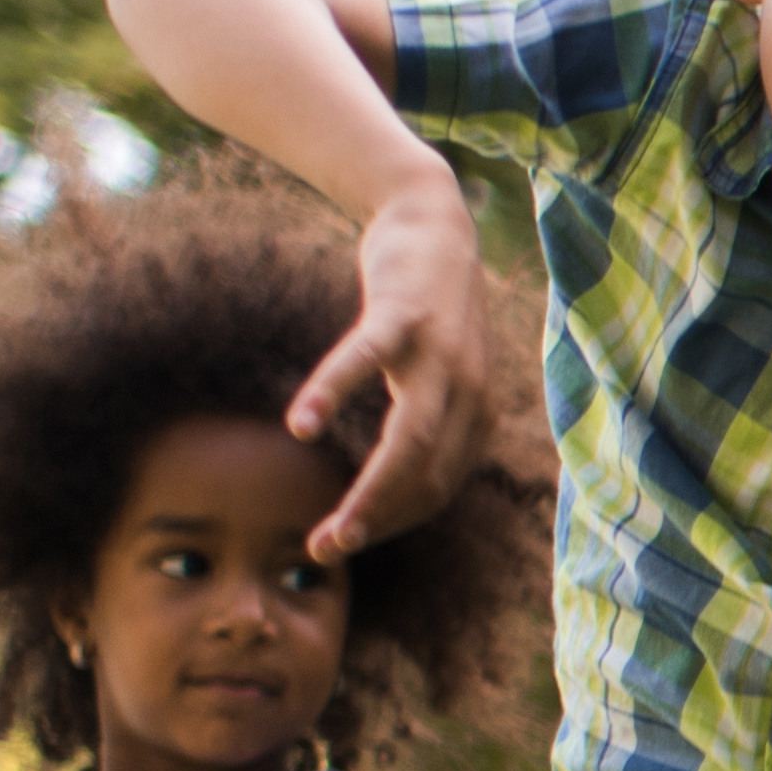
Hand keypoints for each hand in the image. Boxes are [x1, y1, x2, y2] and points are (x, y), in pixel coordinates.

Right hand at [291, 165, 523, 562]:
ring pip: (410, 440)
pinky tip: (296, 426)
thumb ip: (427, 419)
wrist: (433, 219)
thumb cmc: (426, 307)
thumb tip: (394, 479)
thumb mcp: (437, 371)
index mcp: (475, 413)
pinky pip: (364, 360)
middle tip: (324, 552)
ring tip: (328, 529)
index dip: (393, 521)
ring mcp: (439, 352)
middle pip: (428, 477)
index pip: (437, 488)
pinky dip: (331, 393)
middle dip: (378, 522)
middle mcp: (468, 390)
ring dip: (369, 492)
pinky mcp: (403, 313)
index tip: (348, 538)